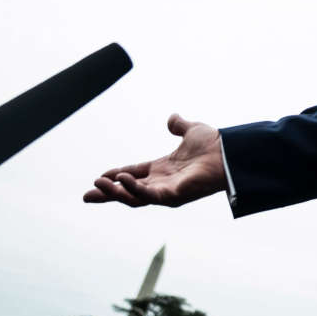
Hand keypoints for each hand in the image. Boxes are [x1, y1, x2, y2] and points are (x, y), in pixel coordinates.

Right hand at [83, 113, 225, 206]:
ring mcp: (168, 191)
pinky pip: (148, 196)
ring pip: (134, 197)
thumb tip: (172, 118)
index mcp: (164, 169)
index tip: (100, 176)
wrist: (229, 150)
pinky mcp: (174, 195)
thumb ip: (179, 126)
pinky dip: (133, 190)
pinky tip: (121, 181)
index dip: (117, 176)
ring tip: (98, 184)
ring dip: (115, 193)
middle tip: (87, 195)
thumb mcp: (191, 131)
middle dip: (108, 194)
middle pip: (129, 192)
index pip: (135, 175)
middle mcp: (163, 183)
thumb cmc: (215, 144)